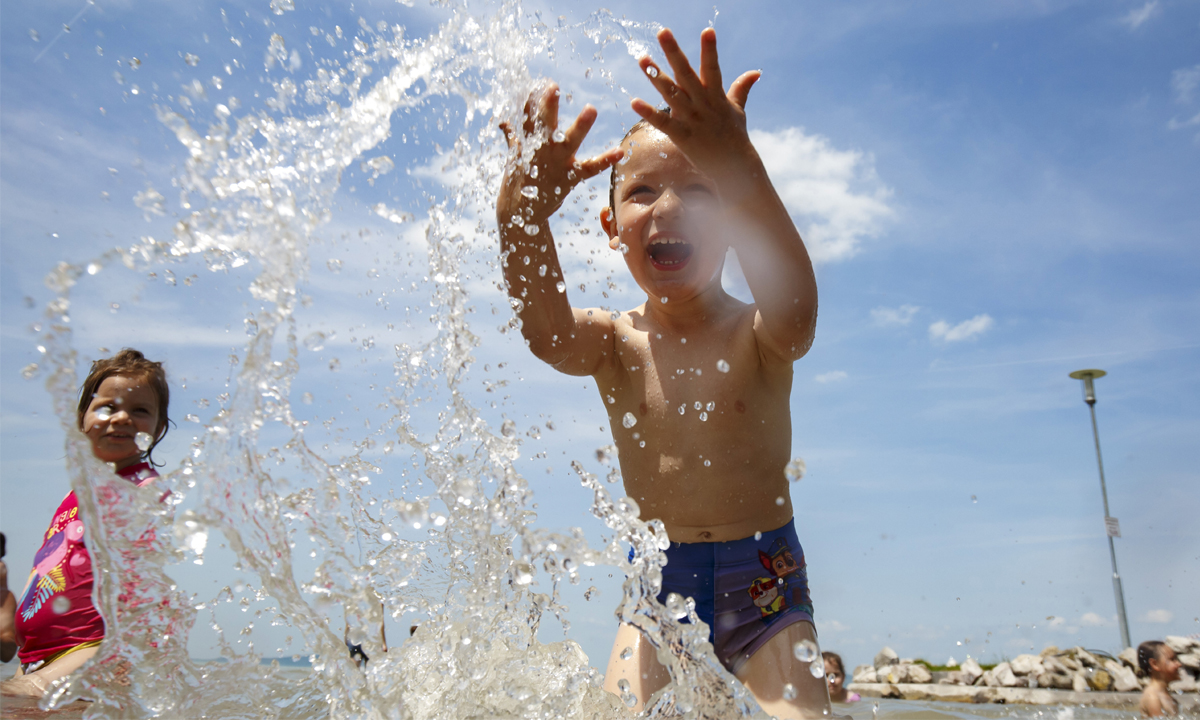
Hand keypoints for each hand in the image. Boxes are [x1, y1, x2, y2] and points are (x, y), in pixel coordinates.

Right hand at [498, 83, 621, 226]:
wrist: (520, 214)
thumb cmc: (517, 182)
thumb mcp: (514, 157)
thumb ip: (513, 137)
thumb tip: (503, 122)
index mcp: (528, 143)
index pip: (528, 116)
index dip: (533, 99)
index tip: (542, 82)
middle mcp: (541, 151)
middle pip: (544, 124)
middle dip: (547, 106)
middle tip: (552, 87)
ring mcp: (556, 164)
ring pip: (568, 141)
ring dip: (579, 125)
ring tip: (591, 108)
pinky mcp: (569, 179)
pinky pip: (589, 168)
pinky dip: (605, 160)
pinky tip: (620, 151)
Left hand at [631, 28, 760, 186]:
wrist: (735, 168)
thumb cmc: (735, 137)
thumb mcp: (738, 111)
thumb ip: (742, 88)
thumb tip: (756, 72)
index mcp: (716, 96)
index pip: (713, 68)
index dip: (710, 50)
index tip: (707, 30)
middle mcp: (704, 104)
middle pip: (687, 74)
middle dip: (675, 53)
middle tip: (663, 32)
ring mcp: (693, 120)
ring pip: (672, 94)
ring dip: (656, 77)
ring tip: (642, 59)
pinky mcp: (683, 137)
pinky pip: (663, 123)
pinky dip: (649, 113)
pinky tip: (634, 101)